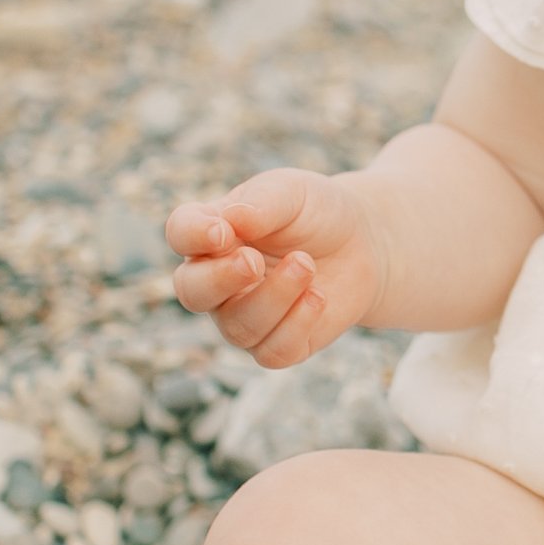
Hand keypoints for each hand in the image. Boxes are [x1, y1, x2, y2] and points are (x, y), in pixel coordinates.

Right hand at [165, 169, 384, 368]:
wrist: (362, 243)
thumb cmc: (315, 212)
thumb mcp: (292, 193)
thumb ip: (261, 204)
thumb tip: (229, 221)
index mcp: (211, 233)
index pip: (181, 233)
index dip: (193, 236)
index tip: (222, 232)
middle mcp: (217, 279)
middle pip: (191, 292)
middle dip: (220, 280)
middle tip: (253, 261)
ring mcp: (243, 315)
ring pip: (238, 326)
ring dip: (274, 296)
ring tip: (306, 264)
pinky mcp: (277, 344)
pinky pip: (272, 351)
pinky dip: (296, 324)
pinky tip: (318, 297)